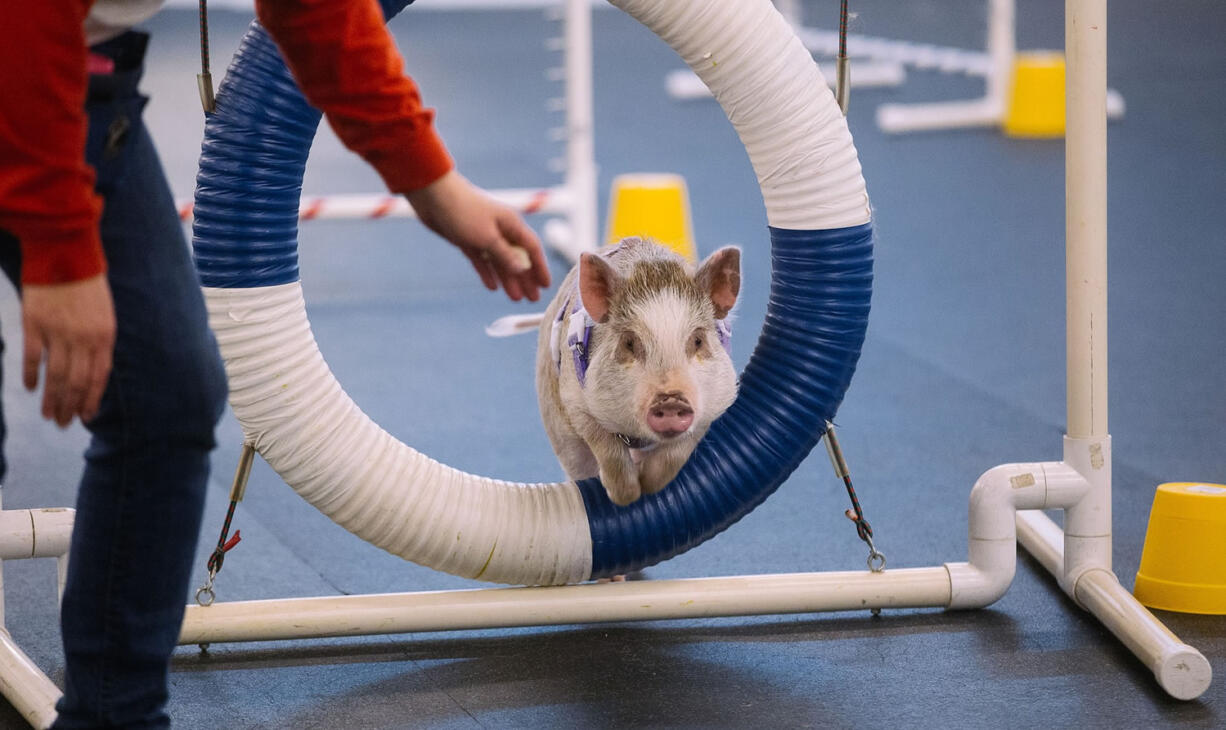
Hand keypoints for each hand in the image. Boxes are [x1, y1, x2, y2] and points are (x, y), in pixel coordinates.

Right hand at [22, 274, 115, 426]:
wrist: (66, 253)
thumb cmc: (88, 285)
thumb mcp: (105, 315)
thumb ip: (99, 343)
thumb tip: (93, 372)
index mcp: (104, 336)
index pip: (98, 378)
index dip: (91, 400)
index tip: (85, 416)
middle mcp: (83, 338)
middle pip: (76, 382)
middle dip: (70, 406)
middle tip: (62, 424)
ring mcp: (58, 332)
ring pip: (55, 375)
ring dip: (52, 399)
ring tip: (48, 416)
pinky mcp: (34, 323)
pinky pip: (32, 356)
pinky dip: (30, 375)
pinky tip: (30, 388)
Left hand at [406, 170, 551, 301]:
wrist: (433, 196)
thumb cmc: (463, 211)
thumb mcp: (487, 237)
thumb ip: (505, 254)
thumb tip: (521, 269)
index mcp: (511, 224)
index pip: (532, 248)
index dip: (540, 267)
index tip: (546, 285)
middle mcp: (501, 230)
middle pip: (518, 258)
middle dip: (526, 278)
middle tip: (533, 299)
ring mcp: (484, 236)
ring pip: (500, 262)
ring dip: (509, 279)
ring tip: (516, 298)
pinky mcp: (468, 240)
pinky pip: (482, 260)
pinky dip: (488, 273)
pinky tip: (493, 287)